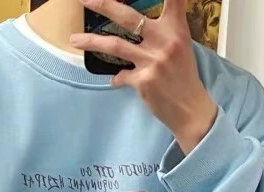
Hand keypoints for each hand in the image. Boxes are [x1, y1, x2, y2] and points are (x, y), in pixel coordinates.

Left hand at [70, 0, 217, 153]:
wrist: (190, 109)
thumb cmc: (184, 77)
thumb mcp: (181, 47)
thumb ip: (163, 32)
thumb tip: (137, 25)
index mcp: (176, 29)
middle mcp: (164, 41)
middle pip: (129, 17)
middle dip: (104, 4)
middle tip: (85, 0)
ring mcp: (152, 61)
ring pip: (114, 46)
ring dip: (91, 42)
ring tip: (74, 40)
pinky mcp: (143, 81)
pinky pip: (120, 76)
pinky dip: (116, 78)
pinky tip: (116, 80)